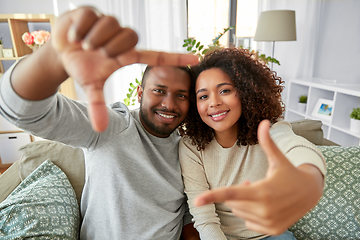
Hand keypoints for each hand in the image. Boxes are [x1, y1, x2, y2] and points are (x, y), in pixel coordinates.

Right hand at [52, 7, 197, 131]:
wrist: (61, 51)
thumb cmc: (82, 66)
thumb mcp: (90, 86)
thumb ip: (98, 106)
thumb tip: (100, 129)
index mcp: (126, 55)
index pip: (156, 54)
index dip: (175, 57)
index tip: (196, 58)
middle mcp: (121, 38)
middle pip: (130, 36)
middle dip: (111, 47)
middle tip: (95, 53)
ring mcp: (109, 23)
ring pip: (111, 24)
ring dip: (93, 38)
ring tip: (83, 45)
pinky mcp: (93, 11)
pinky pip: (91, 17)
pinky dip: (79, 29)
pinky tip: (74, 36)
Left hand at [194, 120, 323, 234]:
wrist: (311, 193)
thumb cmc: (290, 173)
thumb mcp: (278, 159)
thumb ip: (267, 142)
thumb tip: (264, 122)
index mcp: (262, 191)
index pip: (231, 193)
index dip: (212, 196)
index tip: (196, 200)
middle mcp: (264, 209)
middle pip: (233, 203)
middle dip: (239, 193)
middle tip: (252, 184)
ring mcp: (269, 222)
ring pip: (240, 212)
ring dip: (244, 203)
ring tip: (260, 194)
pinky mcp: (273, 230)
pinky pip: (249, 222)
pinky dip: (252, 214)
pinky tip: (266, 207)